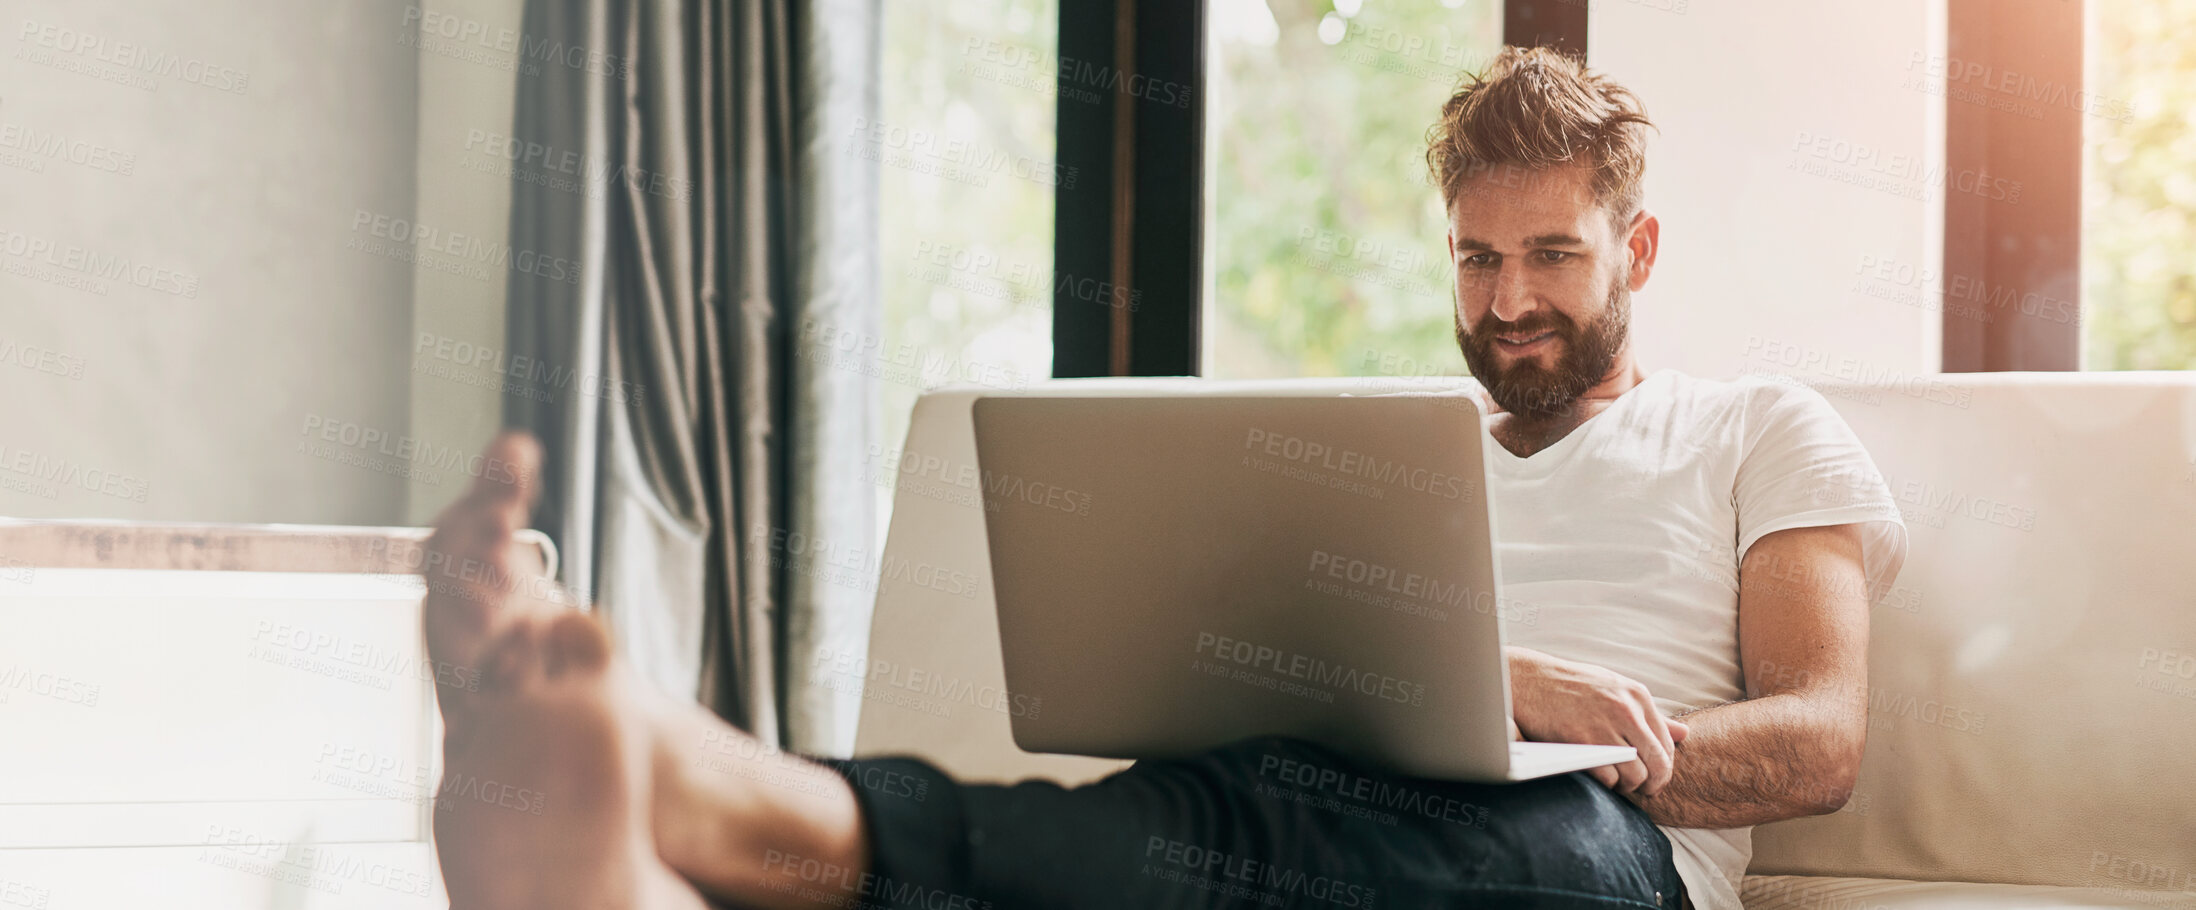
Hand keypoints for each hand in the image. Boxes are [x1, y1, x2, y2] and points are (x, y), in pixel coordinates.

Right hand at [1508, 647, 1689, 796]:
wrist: (1527, 680)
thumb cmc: (1569, 686)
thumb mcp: (1614, 689)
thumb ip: (1648, 714)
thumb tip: (1684, 733)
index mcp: (1637, 696)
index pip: (1667, 743)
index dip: (1663, 766)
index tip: (1654, 777)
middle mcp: (1627, 709)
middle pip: (1658, 762)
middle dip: (1654, 783)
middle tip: (1644, 791)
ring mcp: (1605, 726)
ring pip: (1636, 774)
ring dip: (1630, 787)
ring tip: (1619, 784)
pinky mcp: (1582, 741)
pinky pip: (1609, 777)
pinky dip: (1608, 785)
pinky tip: (1600, 779)